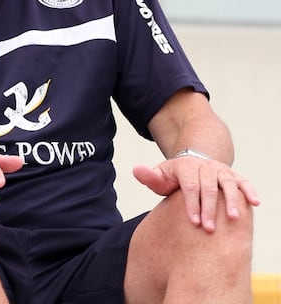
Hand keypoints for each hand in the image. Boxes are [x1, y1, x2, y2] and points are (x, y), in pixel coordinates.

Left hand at [133, 155, 259, 232]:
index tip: (193, 221)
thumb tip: (136, 170)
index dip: (192, 203)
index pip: (189, 186)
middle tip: (209, 229)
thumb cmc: (174, 176)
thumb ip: (149, 176)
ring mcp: (221, 170)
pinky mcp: (233, 174)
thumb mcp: (160, 175)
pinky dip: (250, 191)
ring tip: (233, 218)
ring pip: (228, 184)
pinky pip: (243, 181)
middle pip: (209, 187)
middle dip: (209, 208)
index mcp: (185, 166)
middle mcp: (205, 166)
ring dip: (232, 201)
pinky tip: (255, 203)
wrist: (193, 161)